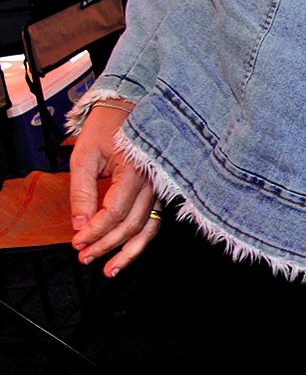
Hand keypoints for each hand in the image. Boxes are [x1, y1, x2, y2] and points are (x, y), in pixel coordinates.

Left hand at [68, 100, 159, 276]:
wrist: (130, 104)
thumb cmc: (107, 126)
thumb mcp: (85, 155)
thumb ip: (83, 191)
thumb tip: (78, 224)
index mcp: (136, 170)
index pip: (115, 211)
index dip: (94, 230)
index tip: (76, 241)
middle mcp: (153, 181)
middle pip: (131, 224)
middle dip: (105, 244)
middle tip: (83, 256)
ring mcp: (159, 186)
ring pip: (148, 227)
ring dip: (128, 251)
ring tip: (110, 269)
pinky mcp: (158, 190)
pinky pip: (153, 219)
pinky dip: (141, 239)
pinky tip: (128, 252)